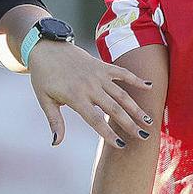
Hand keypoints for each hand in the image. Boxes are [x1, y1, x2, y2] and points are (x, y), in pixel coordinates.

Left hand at [28, 41, 151, 147]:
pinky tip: (149, 86)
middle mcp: (90, 86)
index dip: (109, 134)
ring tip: (149, 120)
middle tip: (144, 136)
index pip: (95, 120)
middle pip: (114, 108)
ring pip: (122, 93)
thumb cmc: (43, 77)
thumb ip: (55, 121)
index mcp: (75, 96)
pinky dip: (135, 79)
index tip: (121, 145)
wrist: (46, 48)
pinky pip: (122, 73)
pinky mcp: (102, 65)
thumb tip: (56, 142)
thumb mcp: (44, 100)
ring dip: (136, 107)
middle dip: (130, 124)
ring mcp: (98, 75)